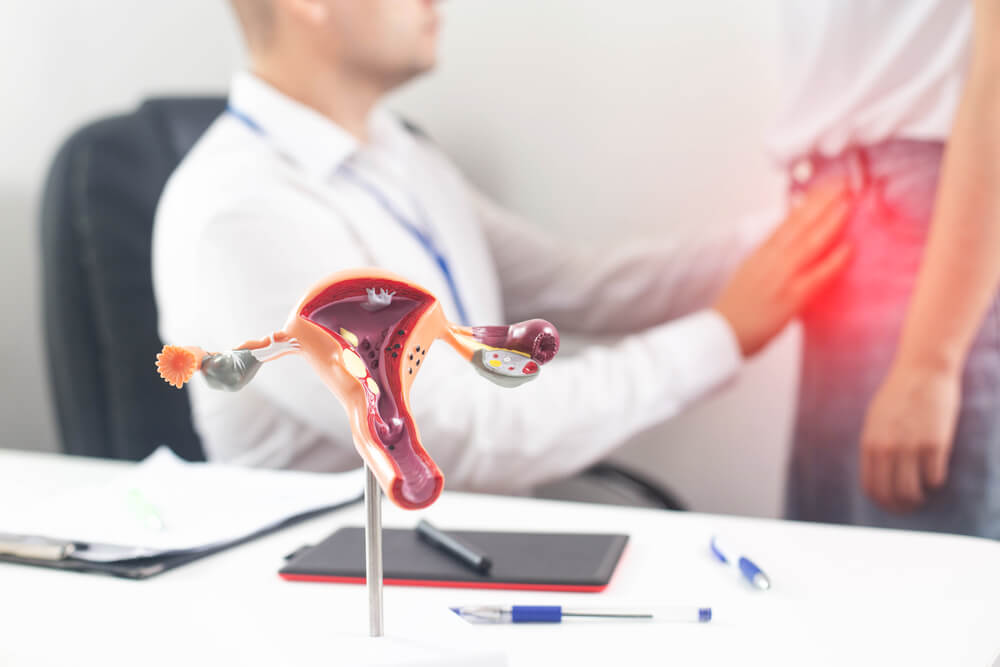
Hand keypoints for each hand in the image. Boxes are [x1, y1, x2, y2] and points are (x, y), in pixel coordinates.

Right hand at [713, 184, 851, 356]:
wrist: (721, 334)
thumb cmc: (735, 310)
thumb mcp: (748, 274)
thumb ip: (769, 259)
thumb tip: (788, 247)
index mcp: (760, 254)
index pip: (786, 221)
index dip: (806, 203)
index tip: (823, 189)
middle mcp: (770, 260)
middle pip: (799, 224)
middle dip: (822, 202)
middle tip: (842, 185)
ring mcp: (781, 276)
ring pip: (809, 242)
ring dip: (830, 221)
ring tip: (848, 204)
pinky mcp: (791, 297)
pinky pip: (817, 275)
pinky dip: (833, 261)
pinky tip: (848, 248)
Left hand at [860, 364, 960, 512]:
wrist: (922, 370)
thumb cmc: (899, 394)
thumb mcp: (876, 419)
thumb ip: (875, 443)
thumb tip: (877, 470)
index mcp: (870, 442)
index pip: (871, 486)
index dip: (882, 502)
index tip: (892, 505)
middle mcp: (887, 448)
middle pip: (890, 494)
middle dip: (900, 507)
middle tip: (910, 507)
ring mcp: (910, 446)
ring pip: (912, 492)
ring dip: (918, 500)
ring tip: (922, 496)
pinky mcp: (935, 443)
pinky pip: (934, 478)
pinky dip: (935, 483)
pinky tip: (935, 475)